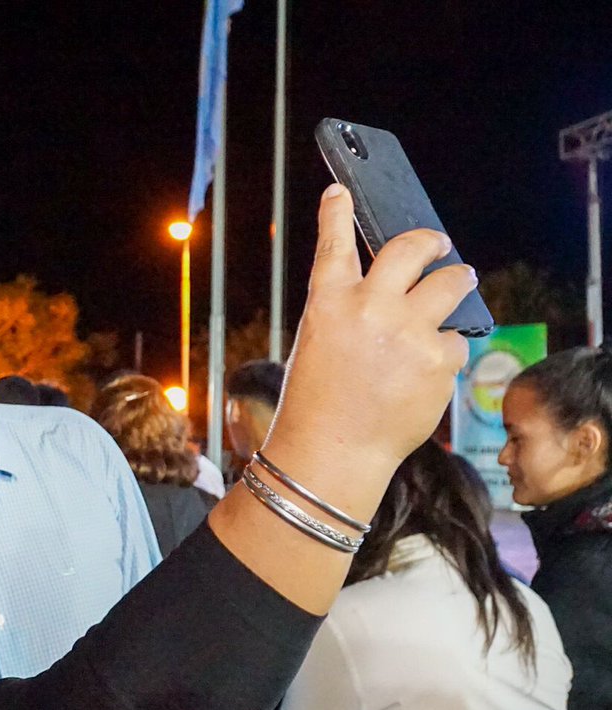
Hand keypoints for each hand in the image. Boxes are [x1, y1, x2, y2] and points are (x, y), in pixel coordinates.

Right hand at [268, 184, 473, 495]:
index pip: (335, 244)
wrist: (336, 452)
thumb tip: (396, 289)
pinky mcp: (440, 361)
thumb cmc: (318, 402)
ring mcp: (409, 333)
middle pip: (414, 248)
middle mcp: (370, 308)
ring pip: (453, 284)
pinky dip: (445, 351)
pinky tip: (425, 371)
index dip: (338, 213)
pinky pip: (455, 341)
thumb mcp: (319, 343)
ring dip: (457, 283)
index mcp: (328, 303)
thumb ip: (350, 310)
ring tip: (456, 289)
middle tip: (439, 245)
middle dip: (432, 242)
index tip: (342, 192)